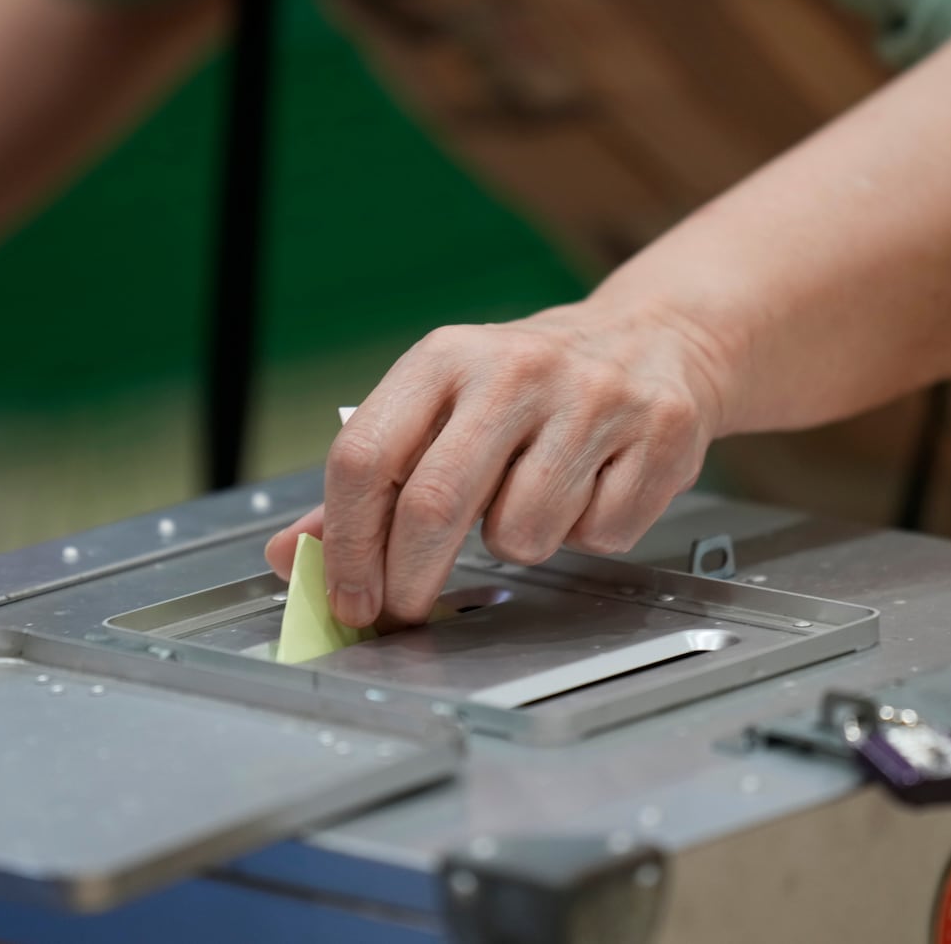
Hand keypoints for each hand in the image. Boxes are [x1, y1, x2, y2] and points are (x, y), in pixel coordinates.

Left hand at [265, 301, 725, 626]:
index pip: (365, 457)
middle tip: (407, 608)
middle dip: (411, 578)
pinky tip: (593, 490)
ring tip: (533, 502)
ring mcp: (593, 399)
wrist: (655, 340)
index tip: (350, 596)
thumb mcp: (441, 409)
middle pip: (435, 503)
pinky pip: (601, 535)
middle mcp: (516, 369)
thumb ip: (368, 485)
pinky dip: (589, 535)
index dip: (348, 544)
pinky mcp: (660, 432)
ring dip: (519, 545)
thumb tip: (290, 557)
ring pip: (524, 533)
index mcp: (445, 358)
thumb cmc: (528, 390)